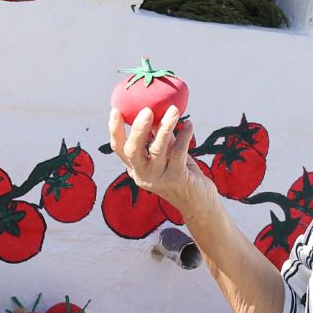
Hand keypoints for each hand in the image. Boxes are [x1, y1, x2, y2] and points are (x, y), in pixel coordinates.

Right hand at [107, 105, 216, 220]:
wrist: (198, 203)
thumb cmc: (181, 173)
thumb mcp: (166, 155)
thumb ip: (159, 137)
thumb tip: (157, 110)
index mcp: (136, 167)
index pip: (119, 149)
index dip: (115, 130)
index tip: (115, 110)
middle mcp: (142, 175)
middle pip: (132, 150)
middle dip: (138, 129)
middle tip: (147, 110)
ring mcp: (158, 179)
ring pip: (157, 149)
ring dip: (166, 127)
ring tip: (174, 110)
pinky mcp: (176, 179)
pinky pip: (178, 152)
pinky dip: (184, 136)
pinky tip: (189, 125)